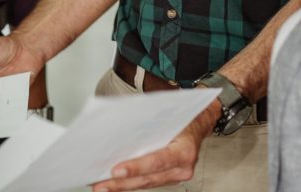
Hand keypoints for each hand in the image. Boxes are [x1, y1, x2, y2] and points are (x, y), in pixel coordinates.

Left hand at [92, 100, 218, 190]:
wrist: (200, 122)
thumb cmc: (184, 116)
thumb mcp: (169, 114)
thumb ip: (148, 123)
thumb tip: (118, 127)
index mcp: (185, 150)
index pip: (157, 161)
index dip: (136, 167)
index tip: (116, 171)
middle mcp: (183, 167)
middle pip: (148, 178)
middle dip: (121, 183)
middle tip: (100, 184)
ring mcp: (177, 175)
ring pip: (146, 184)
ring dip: (122, 186)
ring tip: (101, 186)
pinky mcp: (169, 178)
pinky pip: (148, 182)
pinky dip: (130, 182)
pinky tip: (114, 182)